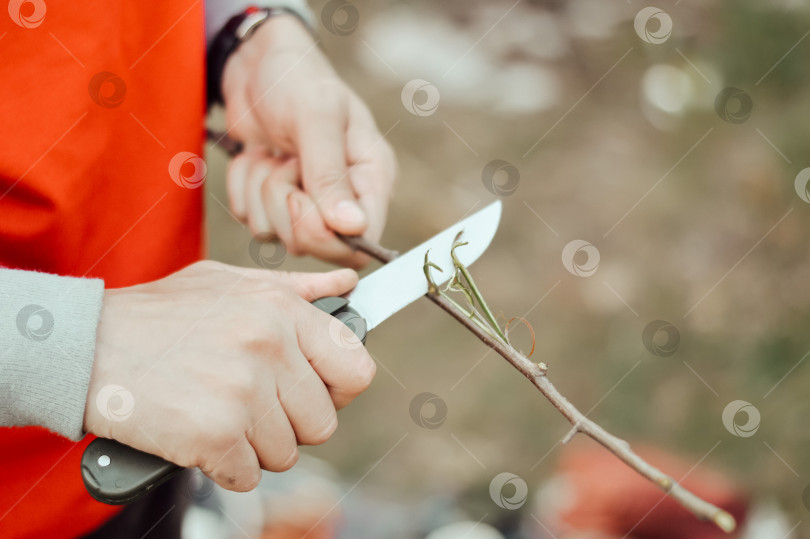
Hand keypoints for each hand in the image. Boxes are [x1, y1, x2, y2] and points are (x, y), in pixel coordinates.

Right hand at [83, 261, 374, 491]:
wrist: (85, 345)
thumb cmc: (160, 315)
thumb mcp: (229, 282)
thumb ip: (296, 288)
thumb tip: (346, 289)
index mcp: (282, 310)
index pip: (357, 369)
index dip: (338, 389)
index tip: (314, 392)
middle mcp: (269, 347)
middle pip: (322, 423)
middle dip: (289, 422)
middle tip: (249, 405)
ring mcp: (243, 392)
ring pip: (286, 453)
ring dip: (254, 445)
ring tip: (217, 413)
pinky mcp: (213, 434)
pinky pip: (247, 474)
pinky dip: (223, 464)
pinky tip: (197, 434)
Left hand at [221, 15, 396, 267]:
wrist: (256, 63)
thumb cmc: (297, 79)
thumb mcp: (316, 116)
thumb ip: (330, 174)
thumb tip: (352, 228)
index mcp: (373, 179)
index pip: (363, 243)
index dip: (327, 237)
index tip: (299, 199)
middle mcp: (346, 198)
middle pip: (315, 245)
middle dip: (286, 204)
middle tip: (285, 161)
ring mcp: (310, 203)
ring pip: (276, 234)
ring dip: (261, 191)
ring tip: (272, 152)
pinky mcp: (276, 202)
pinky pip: (251, 220)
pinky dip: (243, 188)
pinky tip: (257, 156)